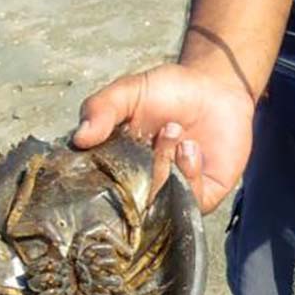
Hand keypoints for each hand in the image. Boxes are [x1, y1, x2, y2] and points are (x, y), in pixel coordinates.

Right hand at [73, 63, 254, 213]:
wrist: (216, 89)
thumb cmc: (168, 91)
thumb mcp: (128, 92)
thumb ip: (101, 108)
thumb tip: (78, 139)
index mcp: (117, 166)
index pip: (97, 188)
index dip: (99, 175)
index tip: (110, 148)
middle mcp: (142, 187)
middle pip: (130, 200)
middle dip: (144, 164)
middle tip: (162, 128)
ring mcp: (172, 194)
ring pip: (159, 203)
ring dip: (165, 165)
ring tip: (175, 130)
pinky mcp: (203, 197)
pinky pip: (191, 204)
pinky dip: (189, 176)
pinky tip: (191, 148)